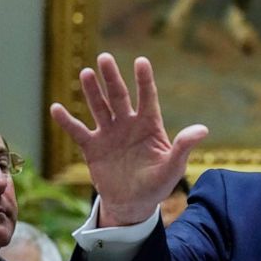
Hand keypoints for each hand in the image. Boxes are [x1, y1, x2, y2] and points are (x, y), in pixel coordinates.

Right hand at [49, 53, 207, 226]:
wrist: (133, 203)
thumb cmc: (158, 184)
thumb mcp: (173, 167)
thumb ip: (184, 146)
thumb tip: (203, 130)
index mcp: (149, 126)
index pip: (147, 98)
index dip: (144, 80)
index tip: (141, 61)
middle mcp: (128, 124)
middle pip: (119, 97)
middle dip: (112, 78)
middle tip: (105, 58)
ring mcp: (109, 133)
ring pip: (99, 107)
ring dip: (92, 92)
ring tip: (86, 73)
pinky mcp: (92, 147)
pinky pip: (78, 131)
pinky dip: (67, 121)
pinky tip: (56, 108)